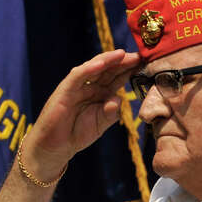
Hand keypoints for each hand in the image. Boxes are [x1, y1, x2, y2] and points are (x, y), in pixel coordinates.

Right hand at [20, 50, 140, 177]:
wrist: (56, 146)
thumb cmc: (77, 134)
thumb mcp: (100, 124)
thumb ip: (110, 113)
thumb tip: (119, 100)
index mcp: (101, 93)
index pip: (117, 78)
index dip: (130, 70)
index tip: (146, 64)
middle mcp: (90, 86)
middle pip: (108, 69)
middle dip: (123, 62)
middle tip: (140, 54)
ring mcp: (78, 86)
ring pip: (94, 67)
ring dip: (108, 59)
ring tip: (123, 54)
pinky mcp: (65, 90)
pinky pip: (78, 76)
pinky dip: (89, 68)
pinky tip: (102, 63)